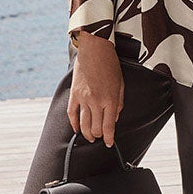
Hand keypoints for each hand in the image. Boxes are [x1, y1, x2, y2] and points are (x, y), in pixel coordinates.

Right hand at [67, 32, 123, 147]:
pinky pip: (71, 114)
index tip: (109, 143)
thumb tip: (115, 118)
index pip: (109, 126)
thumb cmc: (110, 65)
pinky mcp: (74, 94)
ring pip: (83, 124)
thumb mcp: (120, 84)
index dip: (109, 138)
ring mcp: (83, 99)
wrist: (95, 50)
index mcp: (110, 99)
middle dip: (98, 136)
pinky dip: (74, 124)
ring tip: (90, 137)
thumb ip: (119, 103)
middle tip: (100, 137)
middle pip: (95, 128)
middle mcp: (96, 101)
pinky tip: (77, 129)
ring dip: (87, 134)